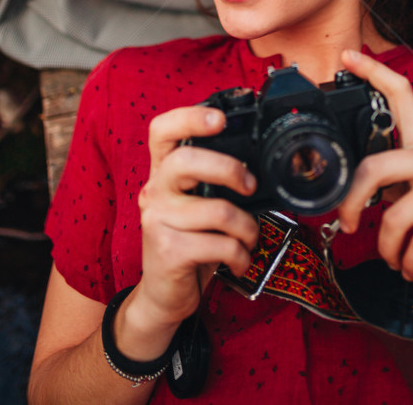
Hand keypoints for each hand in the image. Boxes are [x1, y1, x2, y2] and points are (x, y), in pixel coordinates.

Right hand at [134, 104, 259, 327]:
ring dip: (247, 227)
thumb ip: (213, 182)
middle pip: (186, 160)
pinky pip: (221, 245)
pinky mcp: (168, 251)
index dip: (189, 117)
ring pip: (217, 210)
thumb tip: (257, 167)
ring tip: (249, 237)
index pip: (162, 130)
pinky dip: (240, 255)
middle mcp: (154, 190)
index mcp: (163, 171)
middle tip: (249, 185)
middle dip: (229, 169)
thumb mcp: (197, 205)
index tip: (220, 118)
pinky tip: (238, 260)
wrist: (164, 295)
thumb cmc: (190, 242)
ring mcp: (157, 220)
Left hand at [337, 50, 412, 281]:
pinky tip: (411, 268)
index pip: (400, 95)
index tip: (347, 54)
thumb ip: (397, 181)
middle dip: (352, 201)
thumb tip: (352, 197)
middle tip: (347, 224)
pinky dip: (410, 261)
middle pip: (376, 167)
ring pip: (396, 216)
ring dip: (388, 248)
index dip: (372, 72)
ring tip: (393, 259)